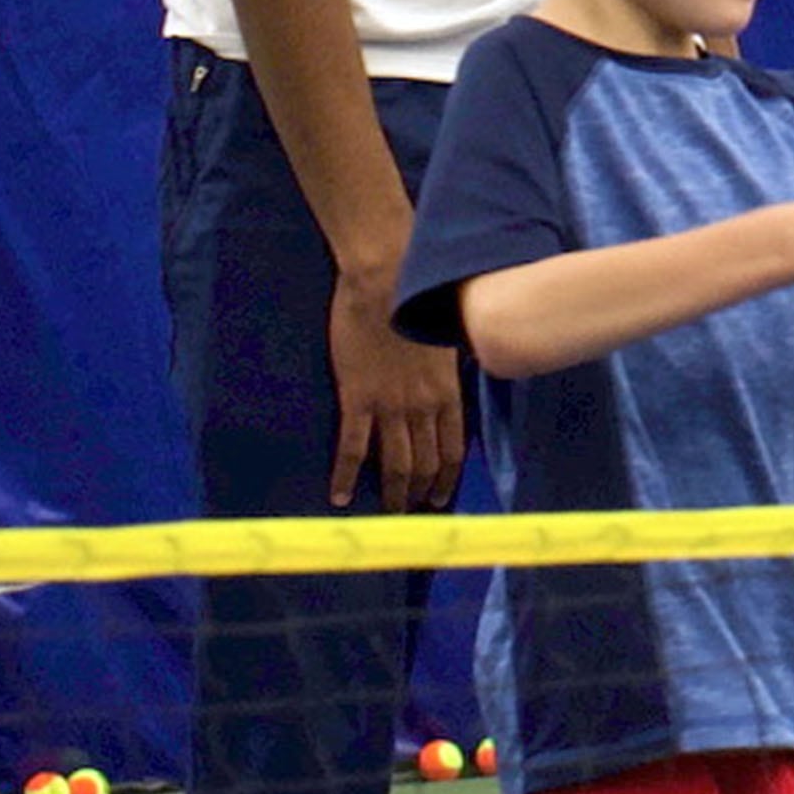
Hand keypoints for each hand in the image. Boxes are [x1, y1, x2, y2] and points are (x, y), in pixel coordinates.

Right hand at [328, 260, 464, 510]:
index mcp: (447, 393)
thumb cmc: (416, 301)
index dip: (447, 478)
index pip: (454, 450)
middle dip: (420, 493)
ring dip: (393, 493)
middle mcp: (424, 407)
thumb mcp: (445, 340)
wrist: (386, 280)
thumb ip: (447, 370)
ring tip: (387, 512)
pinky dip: (345, 476)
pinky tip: (339, 496)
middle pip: (426, 464)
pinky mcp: (357, 398)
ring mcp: (391, 406)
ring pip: (396, 464)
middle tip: (411, 512)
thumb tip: (448, 382)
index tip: (439, 497)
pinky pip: (352, 448)